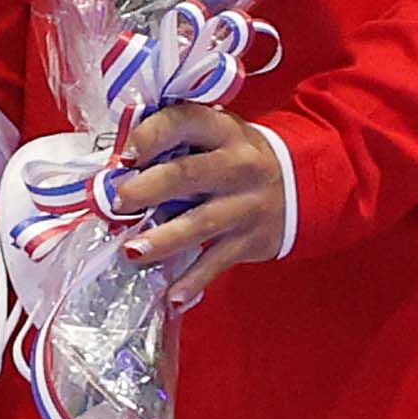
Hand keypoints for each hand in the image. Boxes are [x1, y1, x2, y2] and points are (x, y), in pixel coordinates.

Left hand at [108, 102, 284, 303]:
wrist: (300, 184)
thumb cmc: (236, 157)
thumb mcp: (215, 136)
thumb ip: (176, 142)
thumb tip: (116, 163)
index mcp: (223, 131)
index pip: (186, 122)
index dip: (152, 135)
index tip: (125, 155)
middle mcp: (238, 165)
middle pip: (188, 175)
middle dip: (149, 189)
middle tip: (118, 202)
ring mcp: (246, 205)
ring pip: (201, 222)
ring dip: (164, 239)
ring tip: (132, 250)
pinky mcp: (250, 240)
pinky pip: (217, 262)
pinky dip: (193, 280)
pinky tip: (171, 296)